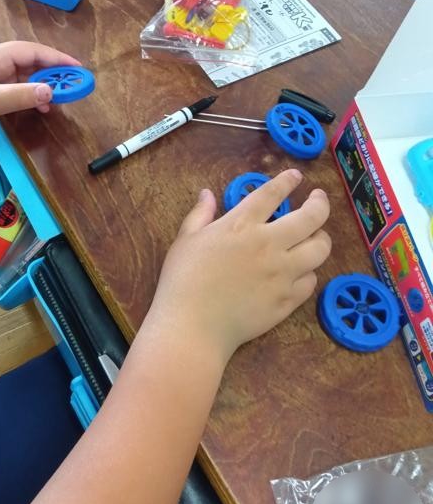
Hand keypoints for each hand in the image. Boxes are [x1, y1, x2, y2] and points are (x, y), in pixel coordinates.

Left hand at [0, 41, 80, 151]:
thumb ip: (21, 95)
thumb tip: (51, 91)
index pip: (32, 51)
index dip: (56, 58)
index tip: (77, 68)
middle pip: (29, 62)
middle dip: (51, 72)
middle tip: (72, 85)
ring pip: (23, 76)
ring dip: (41, 86)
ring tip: (58, 100)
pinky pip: (15, 89)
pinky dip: (29, 96)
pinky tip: (38, 107)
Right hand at [151, 170, 330, 363]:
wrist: (193, 327)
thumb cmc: (182, 281)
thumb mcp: (185, 240)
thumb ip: (200, 215)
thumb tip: (207, 194)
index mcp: (241, 225)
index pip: (273, 193)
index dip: (288, 181)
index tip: (296, 176)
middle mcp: (269, 244)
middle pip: (311, 217)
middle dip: (320, 204)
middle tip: (319, 200)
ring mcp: (282, 274)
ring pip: (320, 250)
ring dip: (321, 238)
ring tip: (315, 236)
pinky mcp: (287, 300)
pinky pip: (310, 281)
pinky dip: (308, 272)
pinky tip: (301, 271)